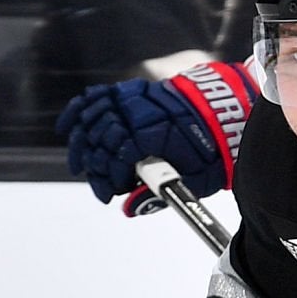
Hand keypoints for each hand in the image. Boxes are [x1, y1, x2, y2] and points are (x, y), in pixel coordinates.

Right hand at [57, 60, 257, 204]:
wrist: (228, 111)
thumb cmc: (214, 147)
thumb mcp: (196, 178)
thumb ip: (161, 192)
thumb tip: (129, 207)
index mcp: (156, 134)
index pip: (118, 156)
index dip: (110, 177)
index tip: (110, 192)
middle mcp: (141, 112)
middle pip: (101, 138)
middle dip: (95, 164)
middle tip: (101, 184)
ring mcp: (135, 98)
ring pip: (93, 117)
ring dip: (82, 141)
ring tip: (80, 162)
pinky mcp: (133, 90)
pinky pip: (98, 96)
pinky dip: (80, 109)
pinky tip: (68, 126)